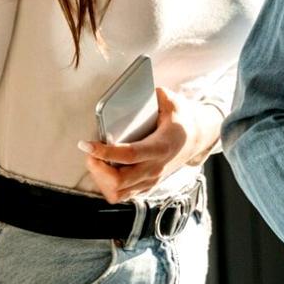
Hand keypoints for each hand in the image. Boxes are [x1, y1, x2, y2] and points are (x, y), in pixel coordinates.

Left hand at [78, 89, 219, 202]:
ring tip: (97, 162)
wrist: (198, 139)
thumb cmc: (182, 120)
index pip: (129, 155)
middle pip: (119, 181)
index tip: (86, 144)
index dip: (105, 152)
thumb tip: (141, 88)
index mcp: (161, 147)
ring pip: (118, 192)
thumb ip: (157, 96)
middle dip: (97, 168)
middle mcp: (156, 168)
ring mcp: (151, 180)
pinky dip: (108, 186)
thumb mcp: (174, 103)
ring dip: (101, 179)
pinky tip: (106, 170)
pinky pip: (122, 195)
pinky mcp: (147, 186)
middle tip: (91, 152)